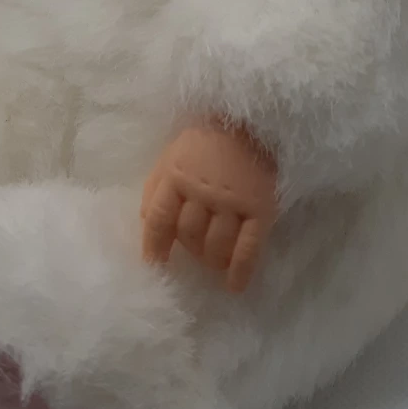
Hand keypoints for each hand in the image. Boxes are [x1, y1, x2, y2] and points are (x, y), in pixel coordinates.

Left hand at [141, 123, 277, 292]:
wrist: (251, 122)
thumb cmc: (205, 143)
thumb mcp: (171, 156)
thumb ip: (157, 188)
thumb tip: (147, 224)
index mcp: (176, 175)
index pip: (159, 219)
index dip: (154, 246)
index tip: (155, 266)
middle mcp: (203, 190)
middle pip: (189, 234)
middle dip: (190, 248)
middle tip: (196, 250)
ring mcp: (232, 200)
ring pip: (216, 244)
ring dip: (212, 260)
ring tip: (214, 261)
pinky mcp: (260, 208)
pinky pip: (249, 247)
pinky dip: (241, 270)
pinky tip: (235, 286)